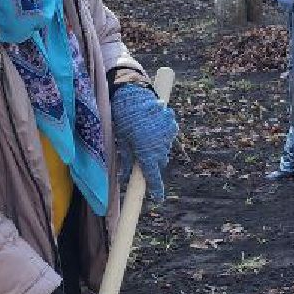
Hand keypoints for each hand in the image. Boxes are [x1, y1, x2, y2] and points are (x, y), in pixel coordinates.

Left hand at [110, 83, 177, 198]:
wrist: (133, 95)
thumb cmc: (123, 119)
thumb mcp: (122, 141)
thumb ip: (126, 160)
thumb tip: (124, 178)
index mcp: (146, 153)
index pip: (152, 177)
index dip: (156, 189)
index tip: (158, 198)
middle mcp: (159, 147)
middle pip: (159, 162)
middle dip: (153, 161)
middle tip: (142, 154)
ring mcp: (167, 136)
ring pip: (164, 148)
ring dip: (157, 147)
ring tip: (145, 133)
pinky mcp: (171, 124)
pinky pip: (168, 136)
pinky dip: (162, 135)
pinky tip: (153, 125)